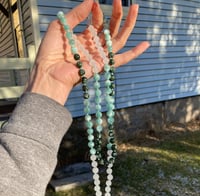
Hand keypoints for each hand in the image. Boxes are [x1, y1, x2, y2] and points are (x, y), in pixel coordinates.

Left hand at [26, 0, 149, 104]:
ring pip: (119, 39)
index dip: (97, 10)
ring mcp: (99, 56)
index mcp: (84, 38)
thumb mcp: (61, 26)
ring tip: (135, 7)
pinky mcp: (103, 64)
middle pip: (111, 28)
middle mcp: (93, 47)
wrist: (49, 71)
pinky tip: (145, 44)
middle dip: (117, 13)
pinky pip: (121, 59)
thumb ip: (77, 14)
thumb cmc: (50, 51)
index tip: (94, 2)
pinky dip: (134, 53)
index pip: (97, 22)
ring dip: (128, 24)